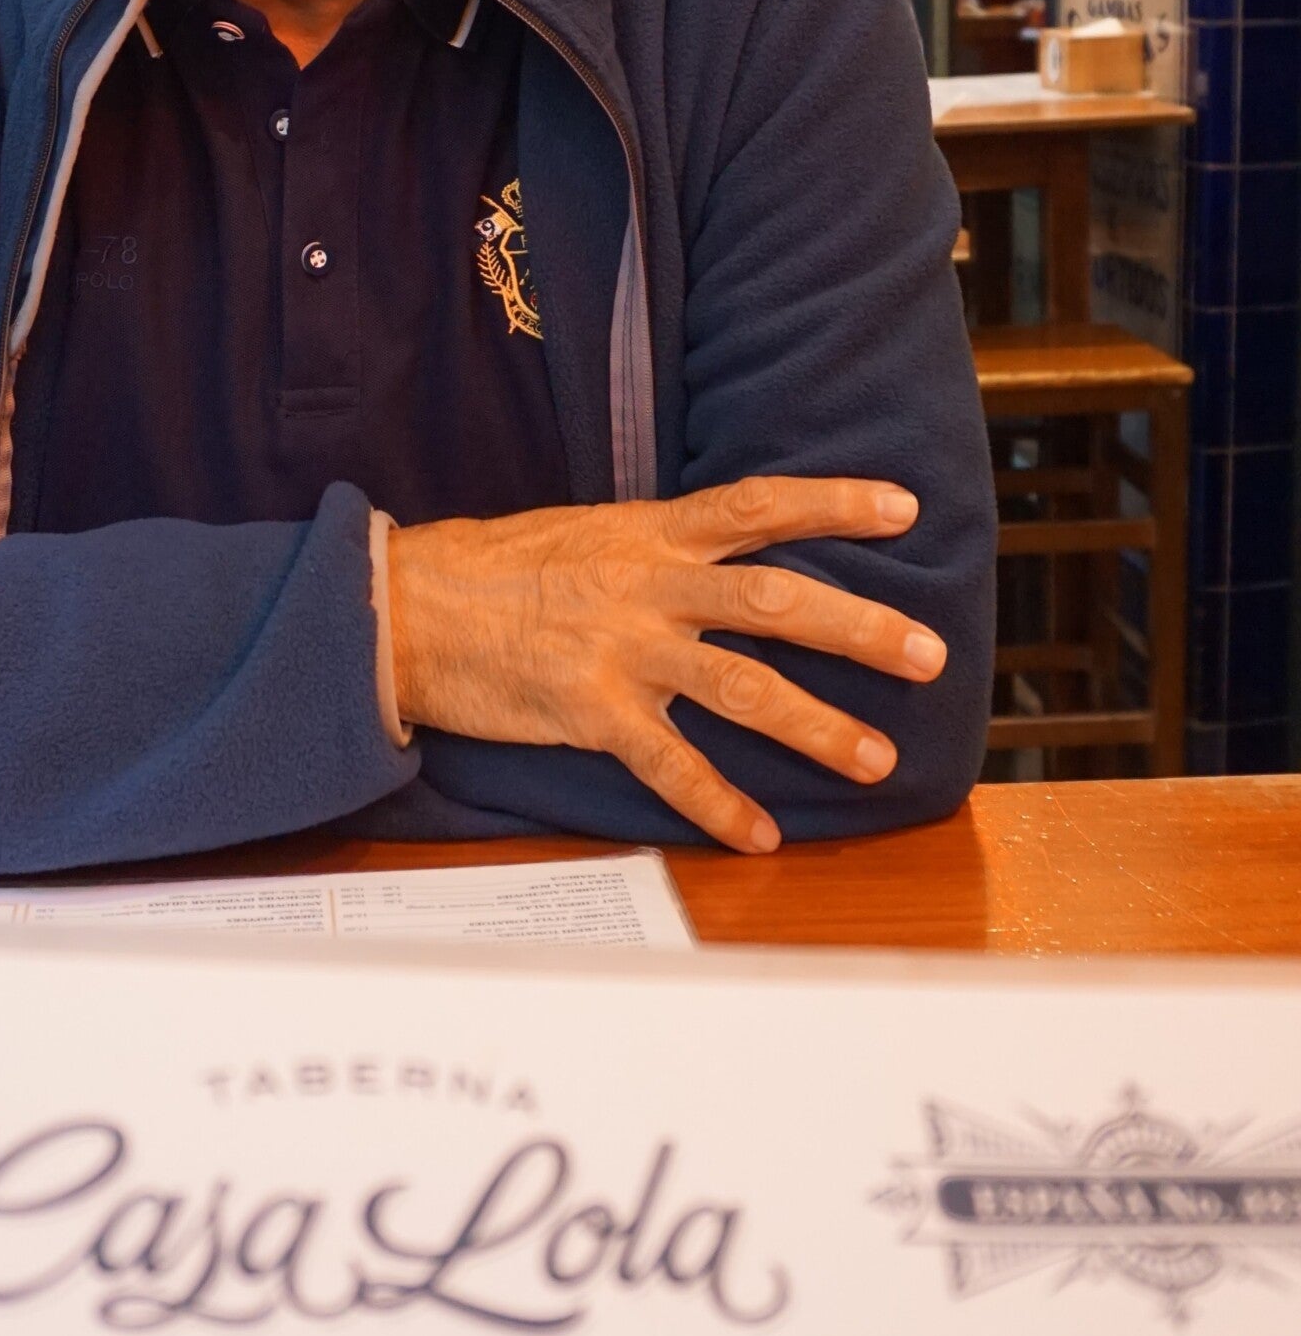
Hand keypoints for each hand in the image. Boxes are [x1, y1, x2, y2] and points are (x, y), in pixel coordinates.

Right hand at [386, 476, 944, 854]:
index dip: (834, 502)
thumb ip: (659, 550)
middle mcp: (649, 585)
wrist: (405, 608)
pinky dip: (720, 803)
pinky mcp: (590, 710)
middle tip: (929, 655)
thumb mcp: (586, 534)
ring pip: (742, 685)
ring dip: (817, 726)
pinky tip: (761, 833)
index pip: (759, 506)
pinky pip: (670, 764)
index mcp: (651, 533)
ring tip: (875, 759)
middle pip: (777, 600)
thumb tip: (724, 561)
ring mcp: (622, 649)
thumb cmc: (494, 570)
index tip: (903, 506)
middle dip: (861, 628)